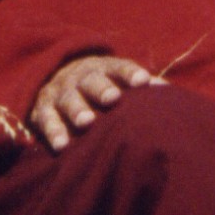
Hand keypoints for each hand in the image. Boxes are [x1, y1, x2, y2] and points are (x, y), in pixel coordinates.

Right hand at [29, 55, 160, 151]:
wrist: (52, 75)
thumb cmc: (99, 84)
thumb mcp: (116, 78)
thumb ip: (141, 86)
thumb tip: (172, 95)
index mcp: (102, 68)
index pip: (119, 68)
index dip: (130, 73)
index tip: (143, 81)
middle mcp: (79, 78)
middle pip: (91, 81)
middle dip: (102, 89)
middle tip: (113, 98)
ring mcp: (59, 93)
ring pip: (68, 100)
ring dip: (76, 110)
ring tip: (86, 122)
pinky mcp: (41, 110)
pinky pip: (45, 121)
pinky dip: (53, 132)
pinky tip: (62, 146)